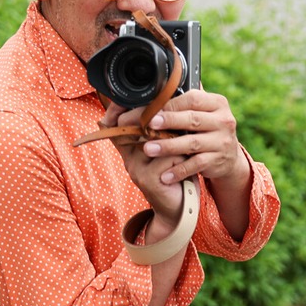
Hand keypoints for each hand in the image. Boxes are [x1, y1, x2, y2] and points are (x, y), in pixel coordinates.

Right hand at [104, 103, 186, 223]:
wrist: (179, 208)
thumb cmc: (176, 174)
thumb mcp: (167, 151)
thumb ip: (162, 132)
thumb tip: (168, 101)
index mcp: (131, 149)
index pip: (118, 124)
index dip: (120, 110)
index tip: (131, 97)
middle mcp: (129, 158)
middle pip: (138, 128)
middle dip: (162, 123)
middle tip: (181, 126)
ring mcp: (136, 170)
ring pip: (157, 141)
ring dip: (176, 142)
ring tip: (187, 149)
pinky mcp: (148, 180)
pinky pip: (167, 158)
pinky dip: (182, 159)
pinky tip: (186, 166)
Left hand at [136, 89, 250, 193]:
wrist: (229, 157)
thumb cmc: (209, 129)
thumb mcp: (204, 112)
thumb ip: (188, 102)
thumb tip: (159, 90)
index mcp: (218, 103)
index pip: (193, 99)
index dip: (172, 105)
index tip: (153, 110)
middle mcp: (224, 121)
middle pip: (193, 119)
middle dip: (168, 122)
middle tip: (148, 125)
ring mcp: (222, 141)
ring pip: (192, 143)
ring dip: (168, 146)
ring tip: (148, 149)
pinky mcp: (218, 160)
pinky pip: (196, 164)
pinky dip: (179, 170)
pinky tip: (164, 175)